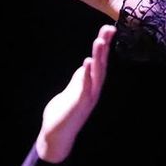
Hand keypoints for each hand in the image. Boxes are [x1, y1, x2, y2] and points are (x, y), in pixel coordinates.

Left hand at [36, 25, 113, 161]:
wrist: (56, 136)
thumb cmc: (64, 113)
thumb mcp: (72, 90)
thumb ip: (80, 79)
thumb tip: (86, 66)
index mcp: (91, 85)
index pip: (100, 62)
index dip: (104, 46)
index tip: (107, 29)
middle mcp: (93, 90)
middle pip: (102, 65)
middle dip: (105, 47)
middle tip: (108, 29)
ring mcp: (88, 97)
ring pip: (96, 75)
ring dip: (99, 58)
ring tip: (100, 41)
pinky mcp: (79, 104)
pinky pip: (85, 87)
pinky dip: (87, 74)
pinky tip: (88, 62)